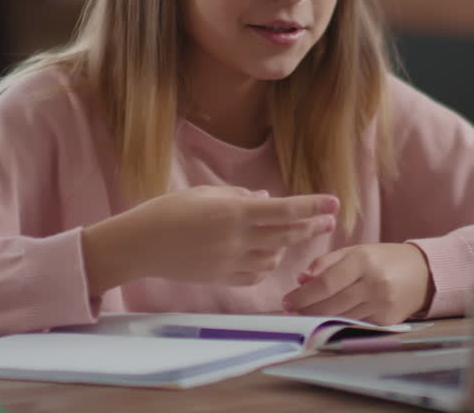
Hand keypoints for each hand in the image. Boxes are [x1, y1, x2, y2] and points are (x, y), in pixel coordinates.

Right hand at [82, 186, 338, 292]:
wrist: (140, 245)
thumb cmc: (169, 211)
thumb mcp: (206, 193)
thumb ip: (241, 196)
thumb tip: (268, 199)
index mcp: (234, 212)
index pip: (285, 209)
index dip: (312, 205)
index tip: (333, 202)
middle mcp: (237, 239)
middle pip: (286, 235)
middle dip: (311, 227)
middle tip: (329, 221)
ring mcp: (231, 262)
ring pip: (274, 257)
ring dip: (286, 247)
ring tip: (290, 236)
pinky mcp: (222, 279)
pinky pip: (256, 275)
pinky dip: (267, 265)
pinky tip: (267, 256)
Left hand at [281, 243, 433, 324]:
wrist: (424, 272)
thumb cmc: (385, 259)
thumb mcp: (357, 251)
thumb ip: (328, 262)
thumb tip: (301, 278)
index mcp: (363, 260)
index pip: (325, 283)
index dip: (303, 295)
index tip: (287, 300)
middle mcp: (373, 283)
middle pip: (331, 303)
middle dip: (306, 309)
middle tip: (291, 310)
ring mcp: (382, 304)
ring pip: (341, 316)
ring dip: (319, 318)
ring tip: (304, 315)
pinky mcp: (387, 320)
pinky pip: (355, 324)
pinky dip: (338, 322)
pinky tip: (327, 319)